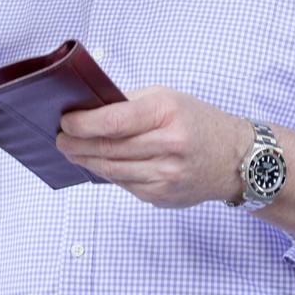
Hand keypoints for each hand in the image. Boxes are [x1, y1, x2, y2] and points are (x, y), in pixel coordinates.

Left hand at [56, 86, 249, 207]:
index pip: (114, 122)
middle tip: (59, 139)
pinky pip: (124, 184)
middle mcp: (168, 146)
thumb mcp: (166, 98)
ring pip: (112, 170)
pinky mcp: (163, 196)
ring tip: (71, 152)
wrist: (235, 158)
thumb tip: (87, 111)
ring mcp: (167, 175)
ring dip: (86, 161)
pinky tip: (97, 164)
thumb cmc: (196, 120)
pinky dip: (107, 174)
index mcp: (166, 114)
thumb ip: (128, 104)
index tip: (64, 122)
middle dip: (76, 144)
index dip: (82, 124)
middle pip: (108, 148)